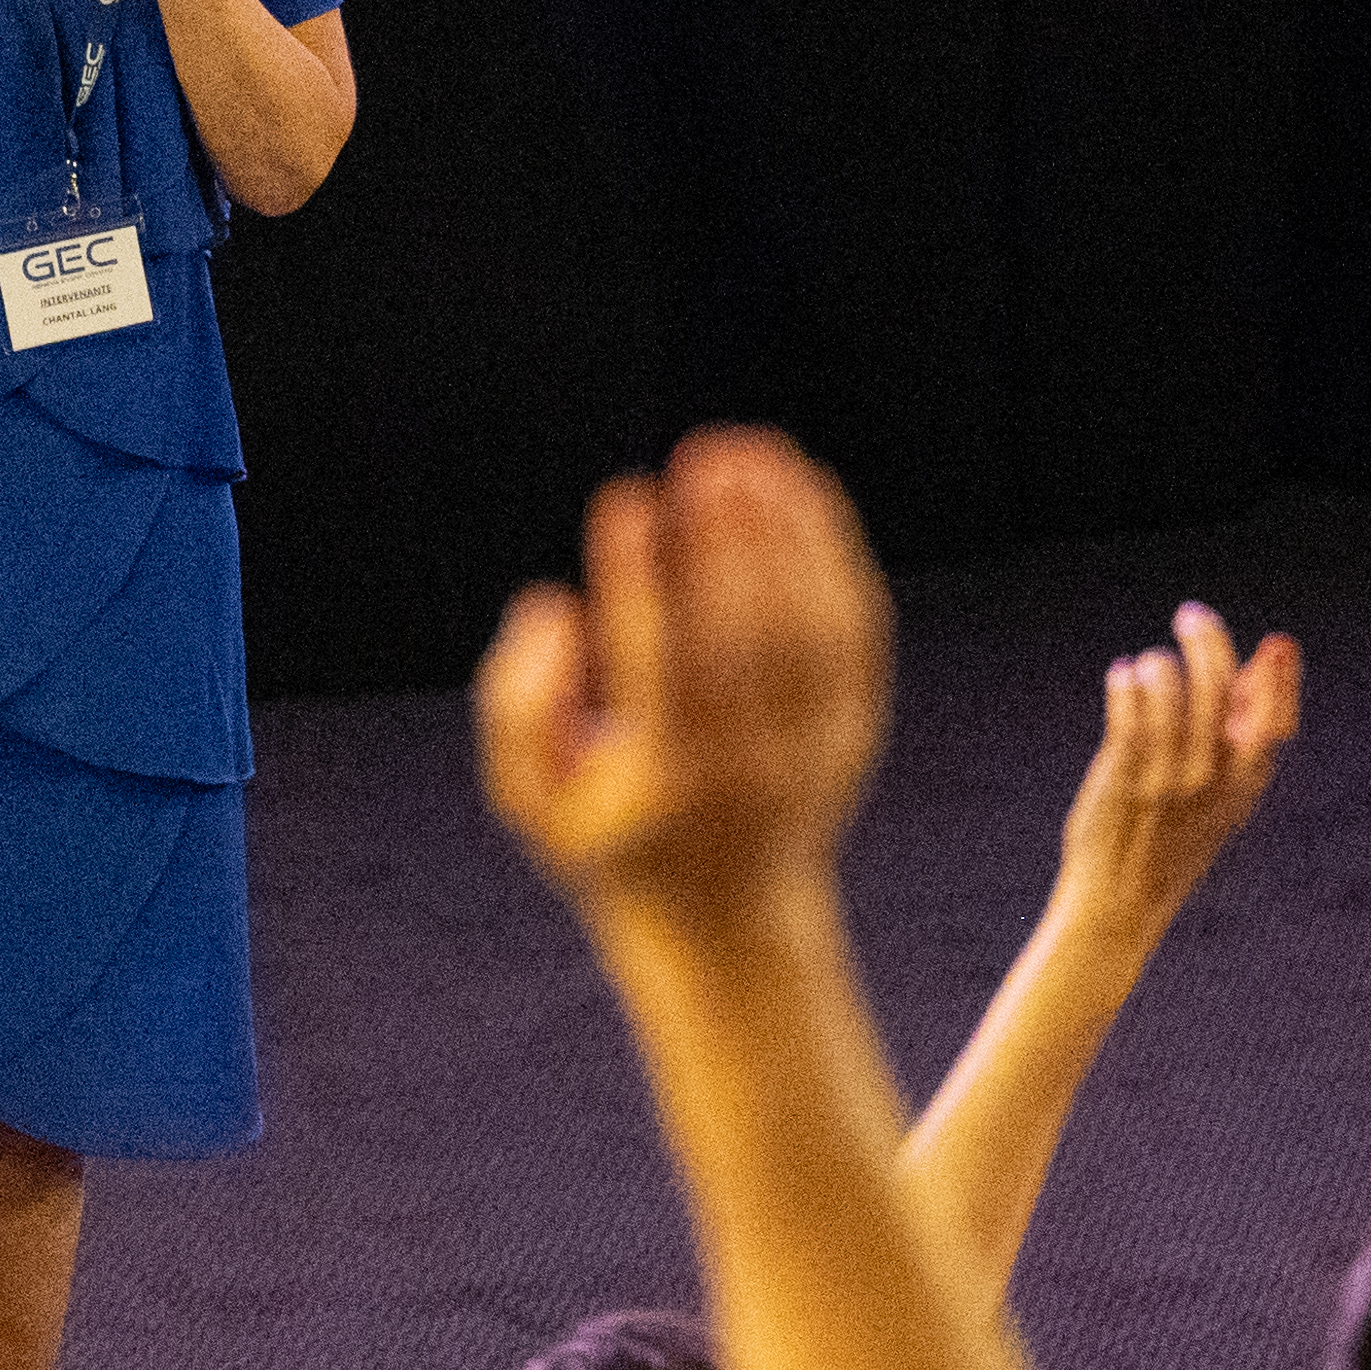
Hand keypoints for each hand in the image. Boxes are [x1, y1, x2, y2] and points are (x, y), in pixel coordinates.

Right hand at [477, 427, 897, 926]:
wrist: (729, 919)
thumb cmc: (612, 837)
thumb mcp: (531, 799)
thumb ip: (517, 704)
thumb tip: (553, 605)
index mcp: (667, 781)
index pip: (655, 662)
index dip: (638, 575)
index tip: (625, 497)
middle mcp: (752, 765)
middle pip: (747, 634)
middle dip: (726, 537)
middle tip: (703, 456)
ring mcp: (813, 746)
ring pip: (808, 622)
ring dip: (783, 528)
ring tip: (747, 450)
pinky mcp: (854, 724)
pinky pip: (853, 626)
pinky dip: (831, 550)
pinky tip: (800, 485)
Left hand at [1057, 603, 1300, 938]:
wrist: (1119, 904)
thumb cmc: (1169, 842)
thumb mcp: (1219, 800)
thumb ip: (1238, 745)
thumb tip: (1256, 674)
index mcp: (1243, 788)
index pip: (1276, 723)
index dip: (1281, 679)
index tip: (1277, 643)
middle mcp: (1211, 781)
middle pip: (1219, 690)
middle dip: (1209, 641)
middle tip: (1192, 614)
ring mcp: (1168, 779)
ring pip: (1170, 690)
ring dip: (1158, 664)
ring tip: (1145, 665)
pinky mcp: (1125, 777)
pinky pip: (1130, 710)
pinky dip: (1126, 681)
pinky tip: (1122, 674)